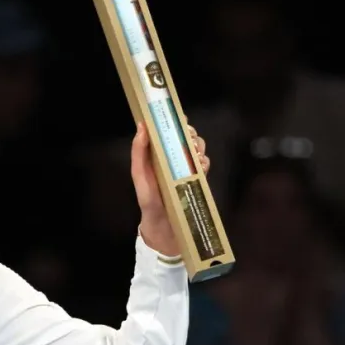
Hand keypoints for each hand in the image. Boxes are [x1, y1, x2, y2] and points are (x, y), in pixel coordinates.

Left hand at [131, 119, 210, 255]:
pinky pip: (205, 164)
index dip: (173, 122)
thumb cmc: (148, 200)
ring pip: (197, 148)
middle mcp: (172, 159)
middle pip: (185, 137)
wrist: (164, 227)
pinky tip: (199, 164)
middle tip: (188, 137)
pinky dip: (204, 161)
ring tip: (193, 152)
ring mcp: (186, 168)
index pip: (166, 132)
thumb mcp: (139, 175)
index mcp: (156, 155)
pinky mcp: (197, 179)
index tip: (179, 117)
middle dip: (189, 133)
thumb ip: (139, 152)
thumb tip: (142, 126)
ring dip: (197, 146)